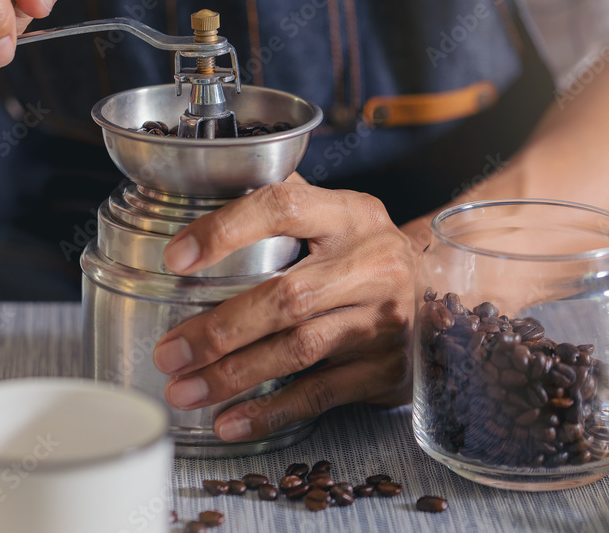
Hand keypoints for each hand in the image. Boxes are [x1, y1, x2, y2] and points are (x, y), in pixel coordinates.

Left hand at [152, 182, 417, 441]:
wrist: (439, 295)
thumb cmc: (362, 250)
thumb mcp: (334, 213)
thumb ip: (279, 199)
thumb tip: (196, 186)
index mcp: (351, 214)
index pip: (284, 206)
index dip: (226, 230)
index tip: (176, 258)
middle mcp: (373, 265)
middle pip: (288, 297)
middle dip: (220, 329)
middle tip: (169, 351)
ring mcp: (383, 321)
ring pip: (299, 349)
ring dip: (233, 374)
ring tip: (182, 388)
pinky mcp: (385, 369)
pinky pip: (320, 394)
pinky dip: (270, 411)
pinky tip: (228, 421)